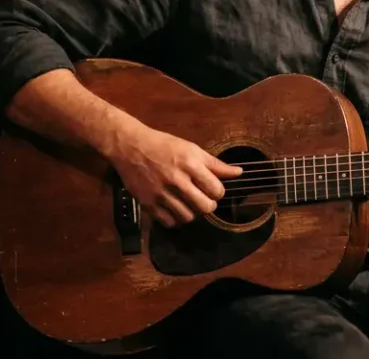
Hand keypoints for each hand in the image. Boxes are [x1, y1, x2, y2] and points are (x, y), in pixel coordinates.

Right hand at [107, 125, 242, 227]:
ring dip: (193, 213)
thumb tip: (238, 173)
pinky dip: (175, 220)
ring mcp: (161, 194)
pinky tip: (175, 209)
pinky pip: (169, 222)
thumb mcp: (192, 149)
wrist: (130, 147)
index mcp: (190, 164)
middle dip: (209, 205)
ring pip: (188, 217)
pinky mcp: (147, 203)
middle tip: (204, 200)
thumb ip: (215, 164)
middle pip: (205, 207)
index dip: (218, 192)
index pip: (216, 190)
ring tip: (189, 204)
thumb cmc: (164, 145)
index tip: (213, 189)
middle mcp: (177, 180)